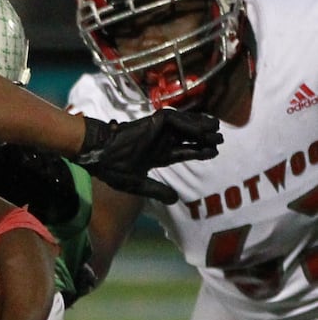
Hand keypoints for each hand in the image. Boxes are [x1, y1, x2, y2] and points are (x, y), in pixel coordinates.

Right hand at [76, 109, 222, 203]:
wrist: (100, 154)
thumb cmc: (113, 169)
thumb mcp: (138, 185)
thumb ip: (157, 191)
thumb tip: (175, 200)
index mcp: (156, 155)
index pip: (182, 152)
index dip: (198, 152)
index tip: (213, 153)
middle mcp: (160, 141)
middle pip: (187, 137)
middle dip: (203, 139)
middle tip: (219, 141)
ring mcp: (157, 130)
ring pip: (185, 125)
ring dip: (201, 127)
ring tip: (216, 131)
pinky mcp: (154, 121)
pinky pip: (177, 120)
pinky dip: (190, 123)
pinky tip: (202, 129)